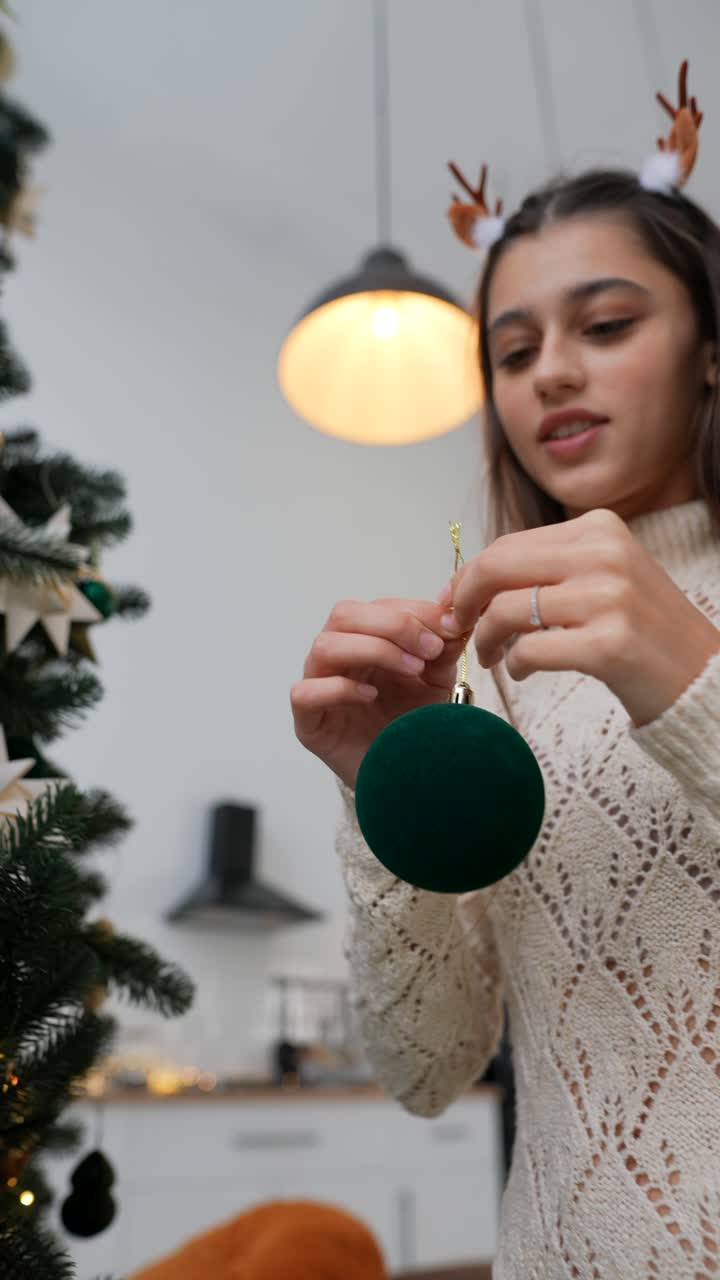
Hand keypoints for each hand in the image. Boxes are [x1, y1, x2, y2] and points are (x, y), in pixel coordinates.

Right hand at [291, 598, 469, 789]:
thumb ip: (443, 645)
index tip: (450, 628)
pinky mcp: (308, 722)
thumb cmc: (415, 724)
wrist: (408, 778)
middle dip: (393, 625)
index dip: (414, 611)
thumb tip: (456, 613)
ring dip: (373, 650)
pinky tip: (371, 696)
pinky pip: (305, 693)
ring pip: (324, 646)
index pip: (378, 606)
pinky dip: (339, 688)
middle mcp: (337, 656)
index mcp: (364, 639)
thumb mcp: (437, 679)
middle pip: (344, 614)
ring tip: (412, 671)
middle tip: (429, 649)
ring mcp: (318, 686)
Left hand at [439, 507, 719, 728]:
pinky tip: (522, 672)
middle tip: (457, 626)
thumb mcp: (605, 575)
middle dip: (464, 599)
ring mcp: (609, 599)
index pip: (510, 543)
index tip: (454, 600)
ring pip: (506, 611)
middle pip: (497, 567)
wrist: (701, 675)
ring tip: (492, 656)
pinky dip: (514, 665)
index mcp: (600, 528)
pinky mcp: (608, 646)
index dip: (469, 574)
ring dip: (486, 639)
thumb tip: (475, 576)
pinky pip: (529, 652)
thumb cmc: (644, 630)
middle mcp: (605, 554)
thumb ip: (551, 566)